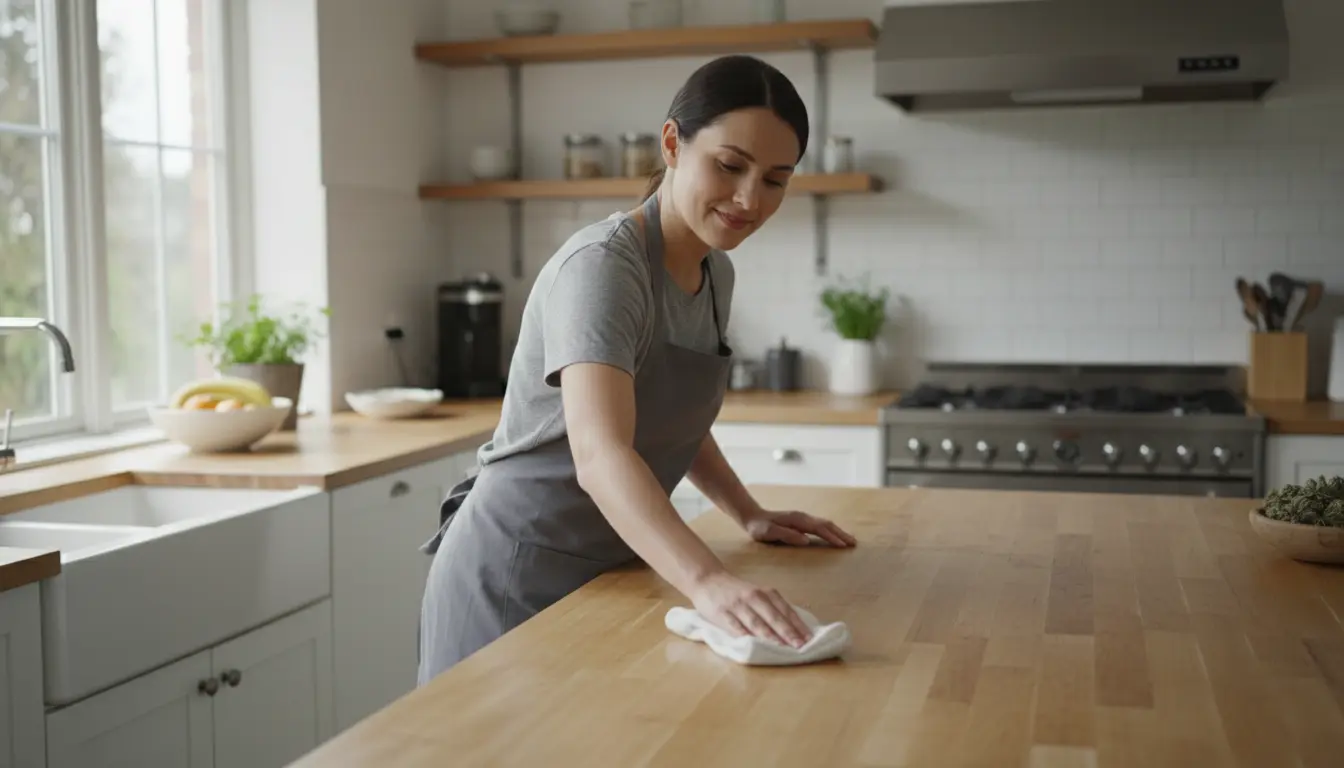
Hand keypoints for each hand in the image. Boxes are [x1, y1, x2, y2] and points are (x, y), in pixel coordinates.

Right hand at [690, 571, 811, 647]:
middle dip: (788, 632)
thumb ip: (772, 608)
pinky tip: (754, 645)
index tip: (809, 639)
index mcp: (766, 593)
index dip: (798, 625)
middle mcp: (754, 597)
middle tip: (800, 646)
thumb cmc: (736, 591)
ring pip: (757, 622)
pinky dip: (746, 636)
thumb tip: (794, 628)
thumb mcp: (757, 594)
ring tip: (782, 647)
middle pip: (774, 617)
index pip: (785, 610)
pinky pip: (736, 627)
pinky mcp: (722, 613)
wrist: (707, 579)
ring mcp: (738, 605)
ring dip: (770, 636)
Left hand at [742, 509, 856, 547]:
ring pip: (825, 524)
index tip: (843, 545)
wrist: (752, 516)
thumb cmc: (759, 527)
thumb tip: (806, 540)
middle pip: (826, 525)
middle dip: (841, 534)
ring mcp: (803, 519)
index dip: (832, 537)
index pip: (819, 529)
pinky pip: (820, 526)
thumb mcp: (769, 533)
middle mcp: (803, 518)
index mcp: (797, 521)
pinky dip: (831, 531)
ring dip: (838, 532)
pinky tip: (834, 536)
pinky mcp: (801, 522)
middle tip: (854, 544)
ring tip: (849, 541)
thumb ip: (787, 535)